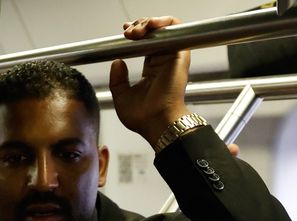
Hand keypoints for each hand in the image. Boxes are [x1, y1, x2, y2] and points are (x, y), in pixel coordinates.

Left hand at [108, 16, 191, 143]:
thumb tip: (117, 62)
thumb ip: (117, 80)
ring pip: (165, 27)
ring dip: (148, 22)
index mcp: (153, 69)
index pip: (146, 44)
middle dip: (139, 25)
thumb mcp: (121, 96)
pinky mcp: (179, 54)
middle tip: (127, 32)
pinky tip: (148, 26)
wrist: (156, 122)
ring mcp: (172, 57)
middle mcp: (164, 61)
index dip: (136, 34)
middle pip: (155, 33)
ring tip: (134, 31)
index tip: (124, 33)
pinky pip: (176, 29)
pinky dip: (163, 22)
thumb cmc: (143, 117)